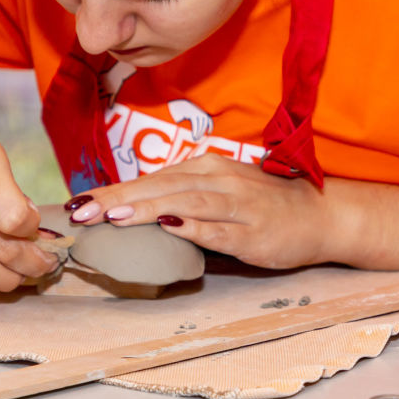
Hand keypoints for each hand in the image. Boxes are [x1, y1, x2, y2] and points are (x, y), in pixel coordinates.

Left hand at [67, 155, 345, 269]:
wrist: (321, 214)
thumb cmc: (262, 204)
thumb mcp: (218, 191)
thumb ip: (179, 197)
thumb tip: (131, 211)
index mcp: (205, 167)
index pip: (150, 179)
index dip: (112, 190)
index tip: (77, 203)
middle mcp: (218, 179)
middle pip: (160, 187)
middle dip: (118, 199)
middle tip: (83, 211)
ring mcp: (237, 204)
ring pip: (185, 202)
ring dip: (148, 208)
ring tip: (115, 216)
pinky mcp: (254, 231)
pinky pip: (220, 229)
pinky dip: (194, 228)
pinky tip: (170, 228)